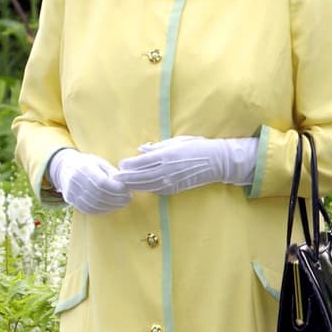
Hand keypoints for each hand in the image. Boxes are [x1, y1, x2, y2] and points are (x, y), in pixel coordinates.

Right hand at [48, 149, 132, 213]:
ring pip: (93, 204)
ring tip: (122, 203)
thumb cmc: (87, 163)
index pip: (101, 183)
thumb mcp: (100, 162)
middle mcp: (75, 181)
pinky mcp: (70, 200)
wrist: (64, 167)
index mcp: (84, 168)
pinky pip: (87, 209)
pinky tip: (111, 207)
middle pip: (98, 195)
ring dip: (110, 206)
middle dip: (116, 199)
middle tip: (128, 199)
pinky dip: (101, 210)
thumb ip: (111, 173)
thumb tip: (125, 184)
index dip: (116, 189)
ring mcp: (71, 192)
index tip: (128, 191)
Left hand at [115, 135, 258, 194]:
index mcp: (166, 155)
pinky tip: (139, 187)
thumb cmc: (197, 147)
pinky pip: (155, 190)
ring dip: (133, 185)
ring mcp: (170, 181)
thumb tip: (141, 149)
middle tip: (115, 177)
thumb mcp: (177, 141)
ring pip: (145, 185)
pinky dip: (145, 189)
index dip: (128, 165)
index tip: (120, 164)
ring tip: (123, 184)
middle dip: (126, 177)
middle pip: (139, 176)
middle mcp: (166, 169)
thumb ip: (158, 146)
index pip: (141, 162)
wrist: (216, 161)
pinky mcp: (174, 189)